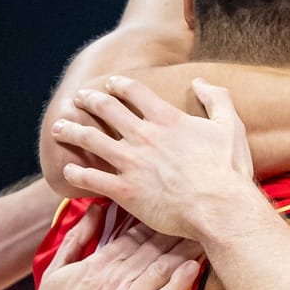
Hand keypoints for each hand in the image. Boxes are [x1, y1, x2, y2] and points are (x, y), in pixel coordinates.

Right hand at [15, 203, 202, 289]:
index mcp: (96, 266)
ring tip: (206, 236)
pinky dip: (180, 283)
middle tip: (200, 216)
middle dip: (177, 231)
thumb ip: (76, 239)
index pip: (133, 236)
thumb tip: (94, 209)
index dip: (157, 222)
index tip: (176, 210)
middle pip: (153, 249)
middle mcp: (113, 281)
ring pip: (161, 270)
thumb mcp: (55, 272)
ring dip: (185, 251)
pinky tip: (195, 268)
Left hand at [52, 75, 264, 243]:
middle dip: (88, 100)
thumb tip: (200, 81)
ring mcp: (131, 163)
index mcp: (168, 119)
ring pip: (90, 139)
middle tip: (78, 98)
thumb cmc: (228, 169)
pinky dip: (75, 172)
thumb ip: (217, 99)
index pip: (134, 91)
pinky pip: (90, 178)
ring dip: (71, 130)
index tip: (109, 83)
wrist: (219, 207)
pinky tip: (68, 169)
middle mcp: (144, 136)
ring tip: (58, 127)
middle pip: (106, 109)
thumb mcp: (230, 126)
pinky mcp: (124, 190)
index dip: (119, 84)